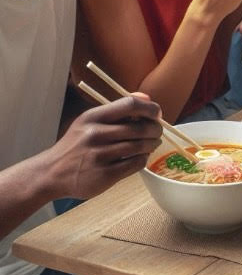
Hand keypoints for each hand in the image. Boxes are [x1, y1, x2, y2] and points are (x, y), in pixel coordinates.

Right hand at [46, 95, 161, 198]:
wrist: (51, 173)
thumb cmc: (76, 144)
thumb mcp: (89, 121)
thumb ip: (118, 110)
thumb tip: (147, 98)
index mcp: (93, 117)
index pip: (130, 105)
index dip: (150, 108)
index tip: (157, 114)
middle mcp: (95, 135)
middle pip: (140, 128)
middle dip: (155, 130)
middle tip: (157, 132)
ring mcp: (99, 156)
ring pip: (140, 147)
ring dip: (151, 145)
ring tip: (151, 144)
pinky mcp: (104, 176)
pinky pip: (136, 164)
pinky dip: (144, 159)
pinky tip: (141, 156)